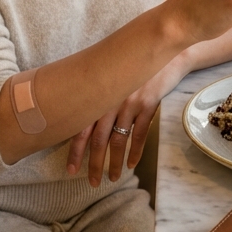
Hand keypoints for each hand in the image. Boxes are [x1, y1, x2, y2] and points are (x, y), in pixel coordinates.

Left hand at [66, 52, 189, 186]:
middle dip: (93, 163)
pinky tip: (133, 164)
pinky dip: (136, 151)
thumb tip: (82, 112)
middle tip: (90, 182)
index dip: (74, 151)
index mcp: (96, 93)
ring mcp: (129, 102)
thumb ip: (99, 93)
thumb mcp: (112, 76)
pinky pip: (140, 133)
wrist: (161, 49)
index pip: (79, 127)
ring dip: (115, 162)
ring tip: (113, 178)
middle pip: (97, 138)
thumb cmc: (133, 63)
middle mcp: (109, 99)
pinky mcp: (148, 103)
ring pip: (118, 139)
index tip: (70, 170)